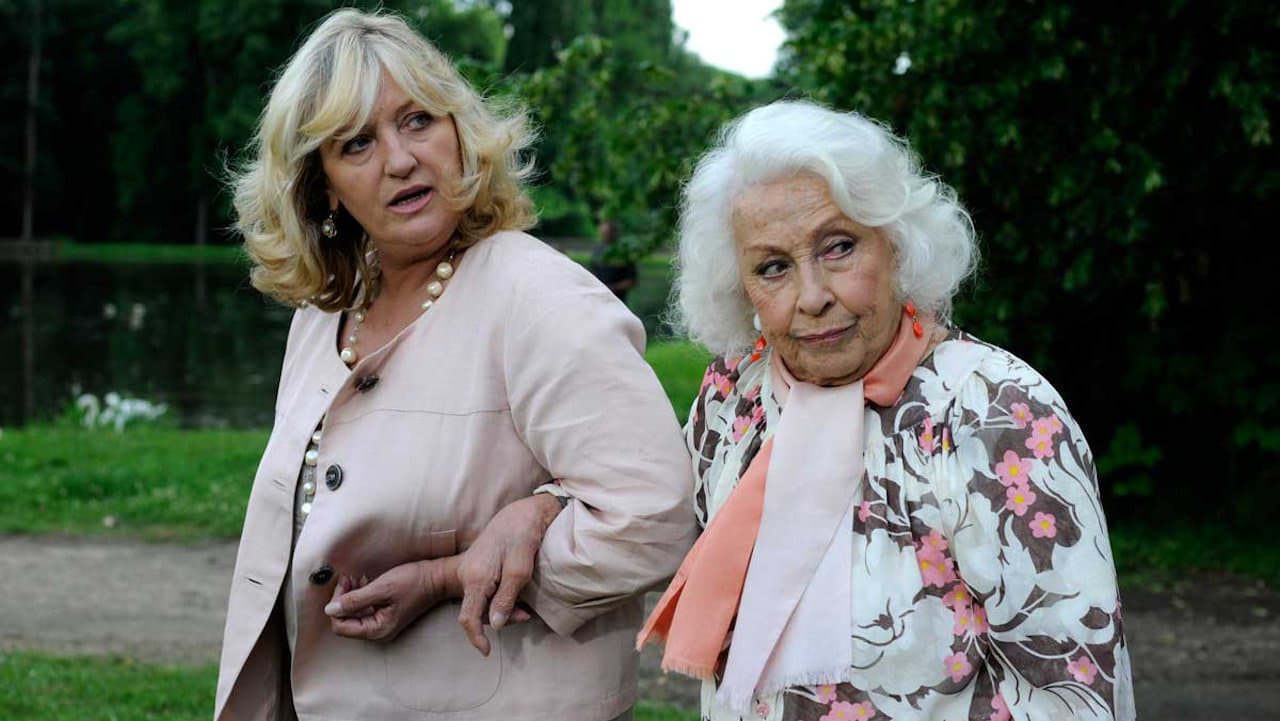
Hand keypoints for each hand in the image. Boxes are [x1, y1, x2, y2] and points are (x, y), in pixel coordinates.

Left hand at [324, 562, 445, 641]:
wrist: (437, 578)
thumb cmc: (413, 582)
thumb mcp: (382, 588)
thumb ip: (355, 600)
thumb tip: (330, 610)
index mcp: (377, 630)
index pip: (340, 626)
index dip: (336, 606)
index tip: (343, 585)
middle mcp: (378, 631)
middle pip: (345, 620)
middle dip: (343, 598)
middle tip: (348, 578)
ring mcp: (382, 624)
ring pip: (353, 613)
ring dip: (351, 595)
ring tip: (357, 578)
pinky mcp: (385, 615)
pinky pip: (364, 609)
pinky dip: (360, 595)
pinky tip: (364, 582)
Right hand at [456, 493, 563, 654]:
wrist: (522, 512)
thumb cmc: (523, 537)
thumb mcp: (520, 570)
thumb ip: (506, 599)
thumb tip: (496, 625)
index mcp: (476, 578)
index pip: (468, 617)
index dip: (476, 638)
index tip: (486, 652)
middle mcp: (469, 575)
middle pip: (475, 611)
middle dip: (497, 620)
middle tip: (524, 616)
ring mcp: (472, 570)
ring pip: (481, 602)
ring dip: (501, 608)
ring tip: (524, 605)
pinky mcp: (478, 566)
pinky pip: (484, 591)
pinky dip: (499, 597)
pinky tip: (515, 592)